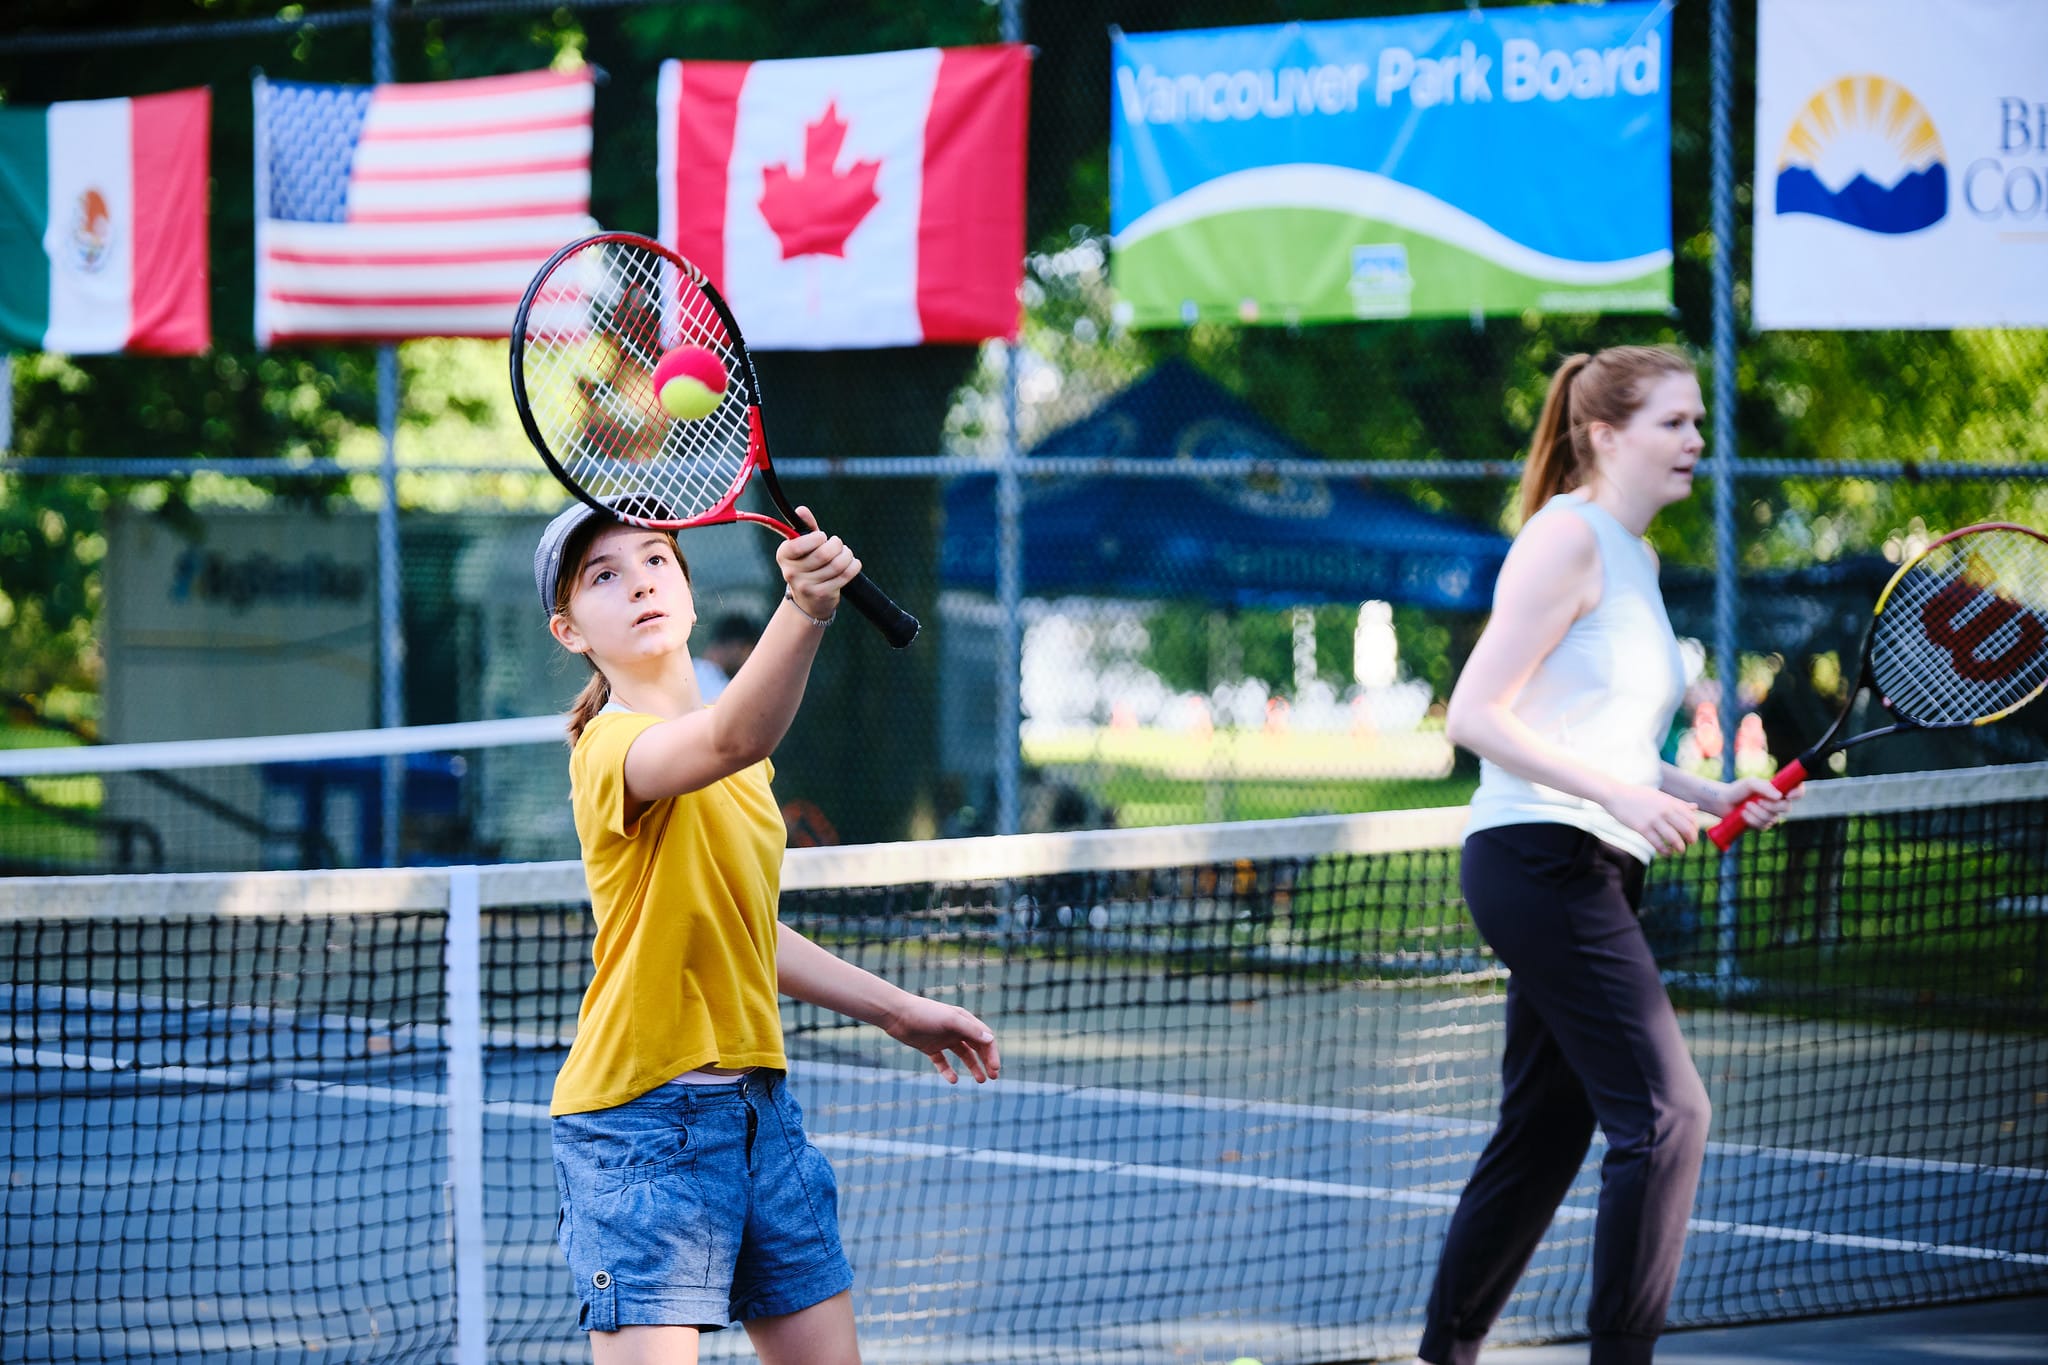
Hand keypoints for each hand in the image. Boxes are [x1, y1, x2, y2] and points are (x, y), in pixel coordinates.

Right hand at [776, 506, 859, 621]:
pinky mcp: (821, 594)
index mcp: (784, 555)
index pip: (798, 545)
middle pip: (823, 554)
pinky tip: (852, 563)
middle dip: (837, 545)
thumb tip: (802, 510)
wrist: (808, 600)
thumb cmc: (808, 564)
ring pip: (836, 565)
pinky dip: (853, 566)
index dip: (816, 538)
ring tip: (846, 553)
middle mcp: (791, 572)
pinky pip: (845, 575)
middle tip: (837, 544)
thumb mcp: (804, 545)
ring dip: (847, 555)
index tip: (822, 537)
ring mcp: (806, 586)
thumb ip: (805, 527)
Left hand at [882, 995, 1000, 1084]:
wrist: (897, 1014)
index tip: (995, 1069)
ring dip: (973, 1067)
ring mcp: (943, 1039)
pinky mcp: (930, 1047)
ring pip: (963, 1055)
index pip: (985, 1038)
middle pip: (977, 1047)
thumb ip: (970, 1030)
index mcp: (964, 1020)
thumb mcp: (950, 1020)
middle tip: (993, 1078)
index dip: (992, 1053)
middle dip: (987, 1061)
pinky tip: (953, 1080)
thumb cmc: (924, 1014)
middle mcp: (956, 1029)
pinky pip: (943, 1061)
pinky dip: (948, 1070)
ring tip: (980, 1081)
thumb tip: (990, 1039)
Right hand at [1602, 783, 1699, 855]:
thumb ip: (1677, 803)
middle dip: (1691, 839)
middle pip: (1686, 828)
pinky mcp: (1641, 828)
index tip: (1692, 834)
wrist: (1616, 795)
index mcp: (1669, 802)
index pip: (1691, 817)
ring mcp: (1653, 819)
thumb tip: (1695, 807)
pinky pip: (1658, 843)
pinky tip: (1666, 853)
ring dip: (1680, 848)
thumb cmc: (1638, 795)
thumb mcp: (1660, 796)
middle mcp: (1664, 810)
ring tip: (1680, 851)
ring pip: (1674, 838)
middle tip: (1690, 844)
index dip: (1695, 828)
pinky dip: (1665, 851)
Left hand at [1705, 774, 1802, 829]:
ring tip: (1746, 806)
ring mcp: (1770, 815)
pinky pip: (1763, 826)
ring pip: (1773, 818)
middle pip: (1787, 807)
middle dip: (1771, 806)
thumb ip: (1764, 787)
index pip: (1797, 791)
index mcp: (1778, 790)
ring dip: (1757, 812)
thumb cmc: (1737, 790)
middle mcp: (1777, 803)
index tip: (1788, 794)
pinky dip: (1752, 820)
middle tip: (1758, 800)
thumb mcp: (1750, 784)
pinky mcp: (1762, 825)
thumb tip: (1779, 796)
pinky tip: (1743, 814)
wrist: (1722, 802)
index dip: (1798, 792)